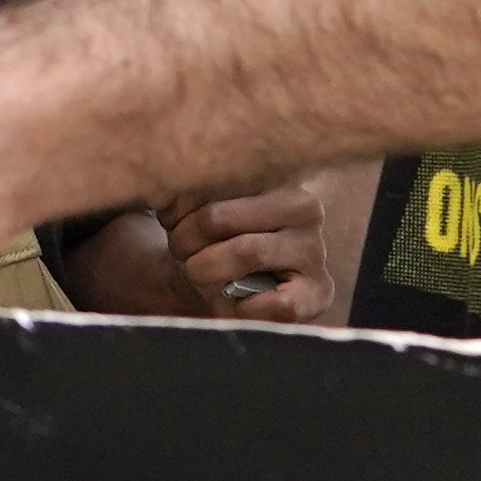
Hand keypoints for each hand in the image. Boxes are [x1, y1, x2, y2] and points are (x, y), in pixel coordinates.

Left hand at [155, 187, 336, 324]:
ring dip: (204, 270)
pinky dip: (243, 308)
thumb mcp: (195, 205)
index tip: (166, 218)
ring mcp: (314, 250)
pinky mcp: (319, 292)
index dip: (178, 204)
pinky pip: (276, 303)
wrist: (225, 286)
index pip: (214, 176)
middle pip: (217, 217)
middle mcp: (305, 206)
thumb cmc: (209, 239)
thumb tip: (160, 189)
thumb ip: (183, 189)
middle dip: (184, 240)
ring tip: (196, 272)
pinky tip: (235, 301)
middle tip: (178, 250)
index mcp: (274, 172)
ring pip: (244, 253)